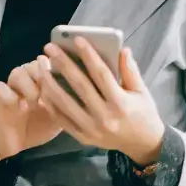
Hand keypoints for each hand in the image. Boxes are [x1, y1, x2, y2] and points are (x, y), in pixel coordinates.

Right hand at [0, 60, 63, 167]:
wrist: (16, 144)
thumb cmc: (40, 126)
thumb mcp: (61, 113)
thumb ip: (71, 99)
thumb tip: (92, 91)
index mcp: (43, 80)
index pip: (52, 64)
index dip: (59, 68)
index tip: (69, 78)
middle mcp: (27, 79)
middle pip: (34, 64)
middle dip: (44, 75)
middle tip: (52, 89)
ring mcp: (11, 87)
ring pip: (18, 72)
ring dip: (28, 84)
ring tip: (36, 99)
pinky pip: (0, 87)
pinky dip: (11, 95)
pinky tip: (20, 106)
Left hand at [38, 38, 165, 164]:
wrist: (142, 145)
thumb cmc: (143, 113)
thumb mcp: (142, 91)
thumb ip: (130, 71)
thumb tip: (122, 49)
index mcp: (121, 103)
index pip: (101, 74)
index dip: (89, 55)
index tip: (77, 39)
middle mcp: (105, 116)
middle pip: (79, 85)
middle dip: (63, 64)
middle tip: (50, 47)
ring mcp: (91, 129)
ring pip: (65, 103)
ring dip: (50, 82)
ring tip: (42, 65)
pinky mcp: (82, 137)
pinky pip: (62, 119)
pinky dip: (51, 104)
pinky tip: (43, 89)